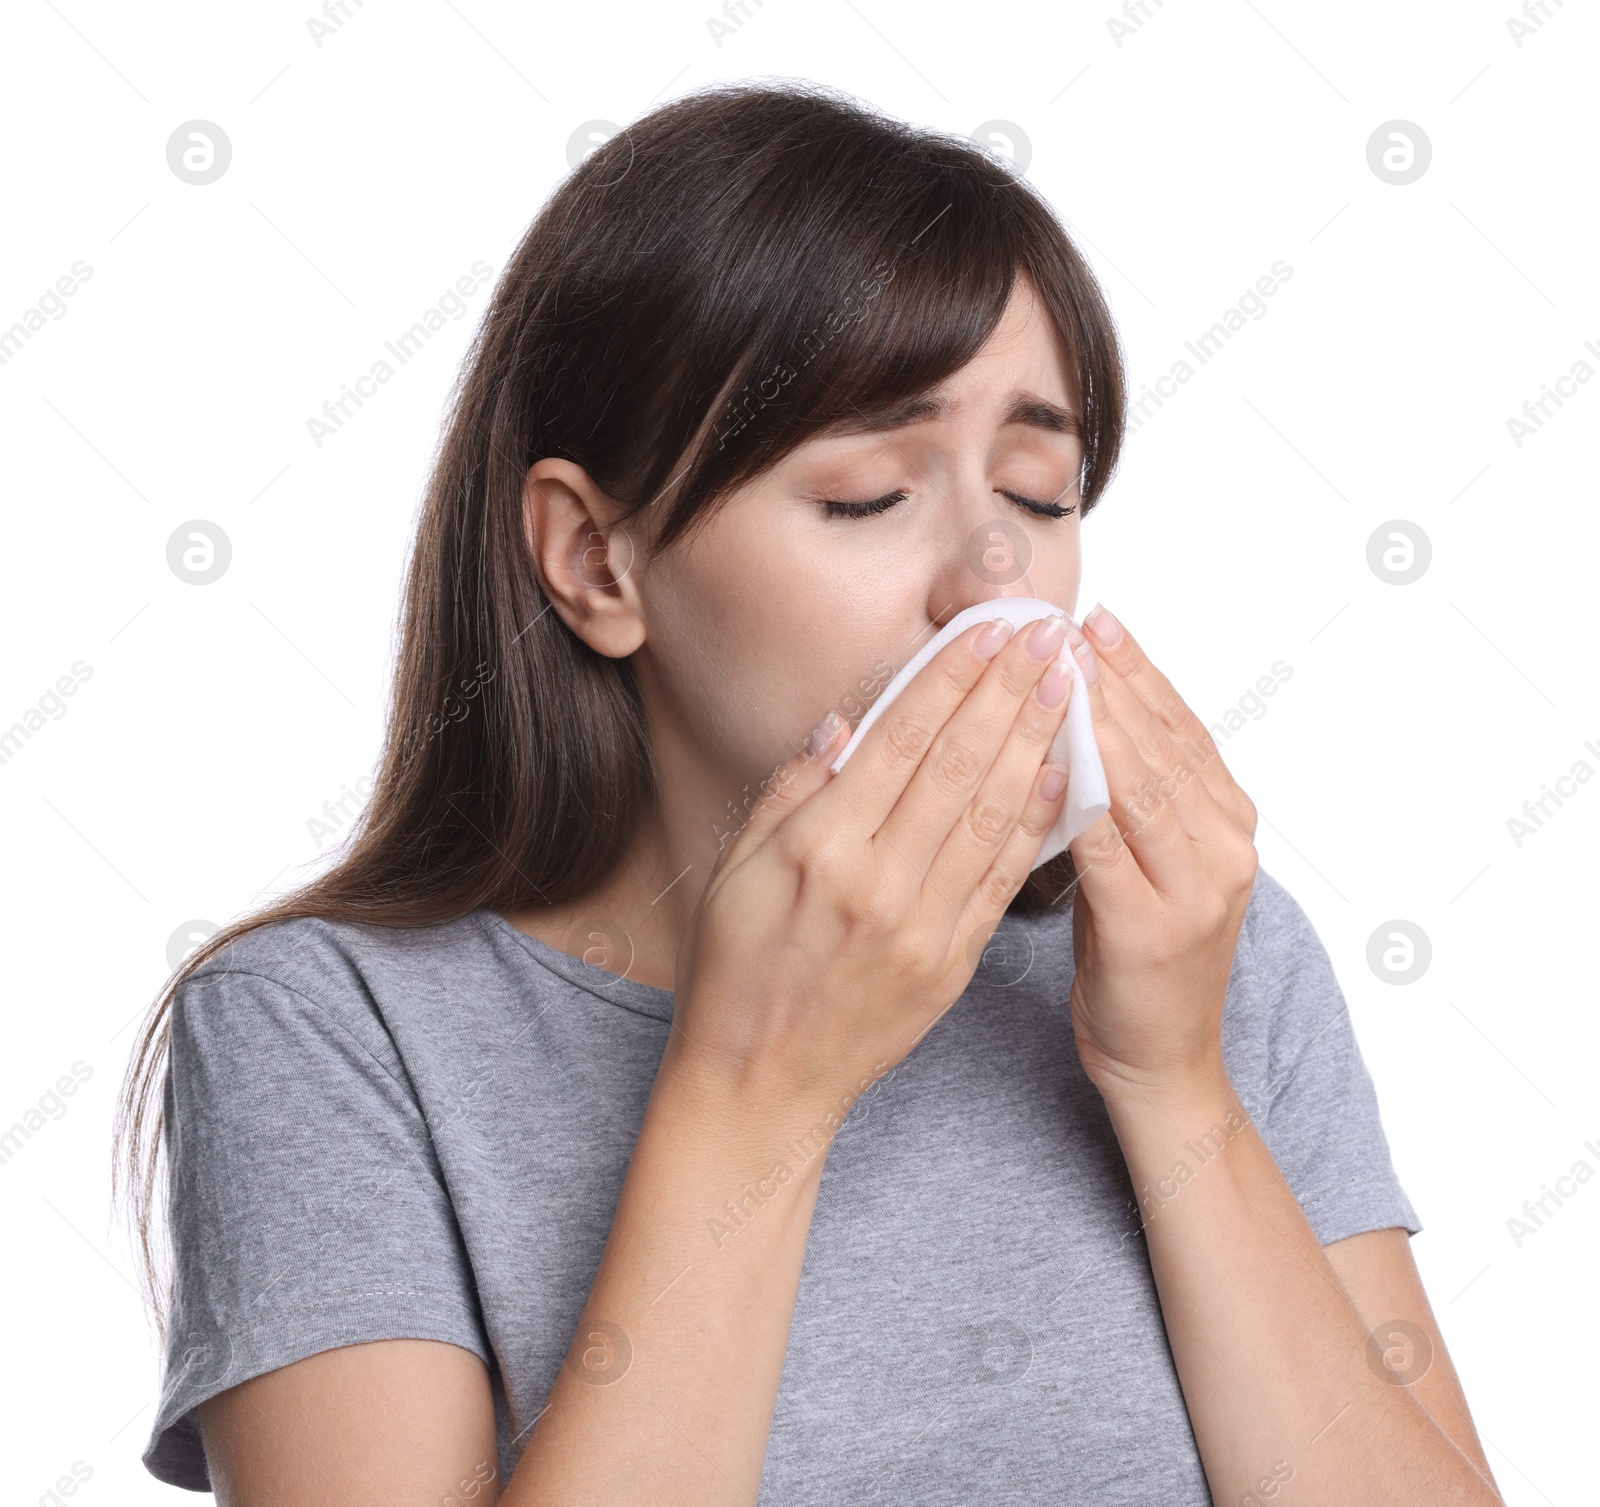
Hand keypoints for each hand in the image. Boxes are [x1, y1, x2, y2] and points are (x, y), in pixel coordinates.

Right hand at [666, 613, 1080, 1120]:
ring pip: (993, 814)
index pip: (901, 739)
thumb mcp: (733, 868)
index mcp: (818, 847)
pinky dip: (1036, 823)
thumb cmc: (735, 971)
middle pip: (959, 764)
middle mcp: (877, 881)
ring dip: (1037, 741)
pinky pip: (1004, 880)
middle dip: (1008, 689)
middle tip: (1047, 632)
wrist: (760, 1084)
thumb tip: (846, 724)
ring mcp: (922, 926)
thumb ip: (790, 791)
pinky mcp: (952, 965)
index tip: (990, 629)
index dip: (951, 676)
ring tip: (1068, 684)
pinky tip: (1063, 774)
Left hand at [1062, 605, 1259, 1101]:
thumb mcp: (1144, 864)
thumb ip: (1128, 798)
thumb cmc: (1138, 959)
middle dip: (1111, 678)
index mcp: (1228, 822)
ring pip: (1140, 780)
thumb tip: (1077, 719)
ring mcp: (1199, 885)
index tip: (1095, 619)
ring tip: (1054, 666)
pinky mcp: (1156, 926)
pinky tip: (1043, 753)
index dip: (1138, 669)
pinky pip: (1108, 841)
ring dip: (1095, 718)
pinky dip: (1076, 792)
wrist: (1162, 1061)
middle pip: (1162, 741)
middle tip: (1063, 624)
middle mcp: (1227, 845)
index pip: (1180, 726)